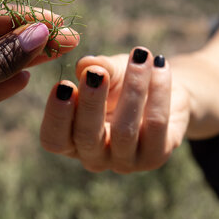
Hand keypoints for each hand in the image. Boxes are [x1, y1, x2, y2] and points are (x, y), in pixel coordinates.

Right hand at [40, 47, 190, 173]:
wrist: (164, 89)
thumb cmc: (123, 82)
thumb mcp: (105, 71)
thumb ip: (95, 67)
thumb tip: (87, 65)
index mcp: (71, 140)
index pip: (54, 139)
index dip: (56, 116)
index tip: (64, 84)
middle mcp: (95, 157)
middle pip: (86, 138)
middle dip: (90, 103)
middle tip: (95, 74)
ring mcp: (126, 162)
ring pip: (124, 131)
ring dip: (132, 89)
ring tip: (141, 56)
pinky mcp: (156, 156)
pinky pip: (156, 123)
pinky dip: (159, 90)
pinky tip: (161, 65)